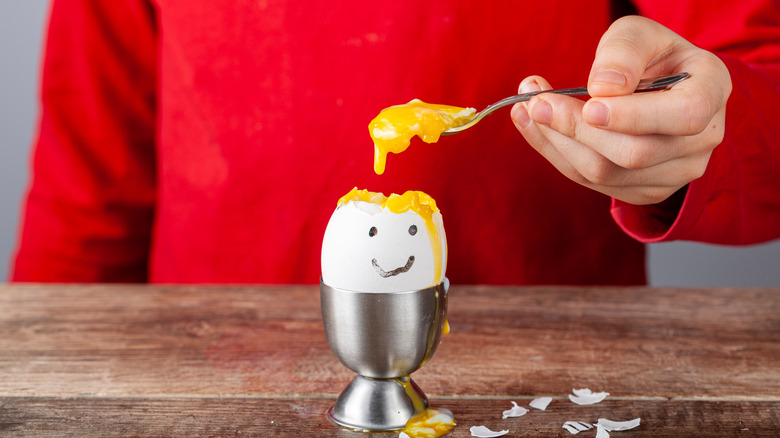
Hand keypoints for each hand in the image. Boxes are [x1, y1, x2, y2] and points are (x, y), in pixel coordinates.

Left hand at [511, 16, 730, 204]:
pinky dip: (556, 154)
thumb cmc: (649, 56)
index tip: (589, 104)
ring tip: (528, 108)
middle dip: (575, 127)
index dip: (634, 116)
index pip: (684, 116)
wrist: (658, 87)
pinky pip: (591, 182)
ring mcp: (674, 173)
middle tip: (536, 100)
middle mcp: (702, 141)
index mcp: (711, 92)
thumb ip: (623, 53)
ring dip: (555, 141)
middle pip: (634, 152)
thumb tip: (602, 88)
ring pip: (605, 173)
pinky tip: (537, 127)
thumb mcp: (639, 35)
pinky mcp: (643, 191)